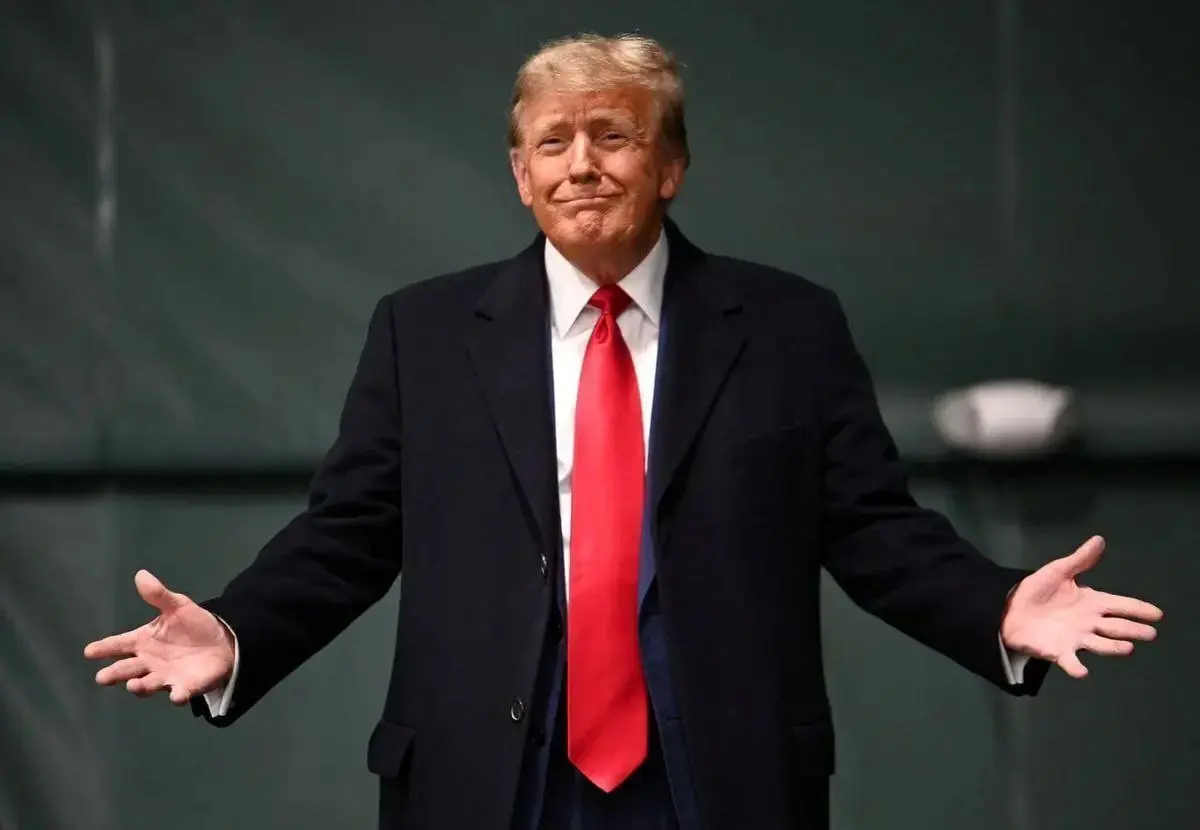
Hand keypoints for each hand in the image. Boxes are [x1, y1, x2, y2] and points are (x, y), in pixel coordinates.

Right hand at [84, 570, 234, 704]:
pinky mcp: (186, 686)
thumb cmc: (193, 626)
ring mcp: (166, 677)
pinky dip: (177, 696)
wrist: (222, 642)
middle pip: (127, 669)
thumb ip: (159, 595)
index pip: (119, 645)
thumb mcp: (178, 606)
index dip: (104, 648)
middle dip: (115, 674)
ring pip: (148, 685)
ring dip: (140, 687)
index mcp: (143, 642)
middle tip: (102, 677)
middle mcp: (149, 663)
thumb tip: (141, 575)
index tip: (89, 651)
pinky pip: (179, 693)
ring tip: (133, 685)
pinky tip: (176, 695)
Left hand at [1001, 536, 1161, 678]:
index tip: (1157, 614)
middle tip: (1150, 633)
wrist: (1009, 608)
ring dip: (1113, 647)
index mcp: (1092, 602)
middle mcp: (1089, 623)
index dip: (1138, 609)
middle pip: (1116, 627)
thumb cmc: (1037, 591)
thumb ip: (1080, 559)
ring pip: (1101, 644)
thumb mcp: (1058, 571)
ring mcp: (1076, 639)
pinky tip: (1082, 671)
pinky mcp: (1059, 652)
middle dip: (1133, 630)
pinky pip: (1070, 661)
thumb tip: (1099, 539)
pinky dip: (1076, 667)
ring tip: (1128, 648)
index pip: (1120, 605)